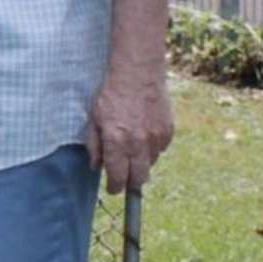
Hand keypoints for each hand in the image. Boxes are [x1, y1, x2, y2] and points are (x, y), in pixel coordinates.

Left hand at [85, 65, 173, 193]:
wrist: (138, 73)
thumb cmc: (112, 94)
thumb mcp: (94, 118)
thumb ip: (94, 145)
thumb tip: (96, 166)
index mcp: (116, 141)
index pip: (117, 177)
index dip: (115, 187)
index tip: (113, 188)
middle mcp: (137, 143)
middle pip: (138, 179)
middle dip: (130, 182)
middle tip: (124, 179)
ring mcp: (155, 138)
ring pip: (150, 165)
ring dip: (141, 163)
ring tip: (133, 149)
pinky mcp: (168, 132)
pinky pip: (160, 150)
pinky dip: (152, 149)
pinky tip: (144, 135)